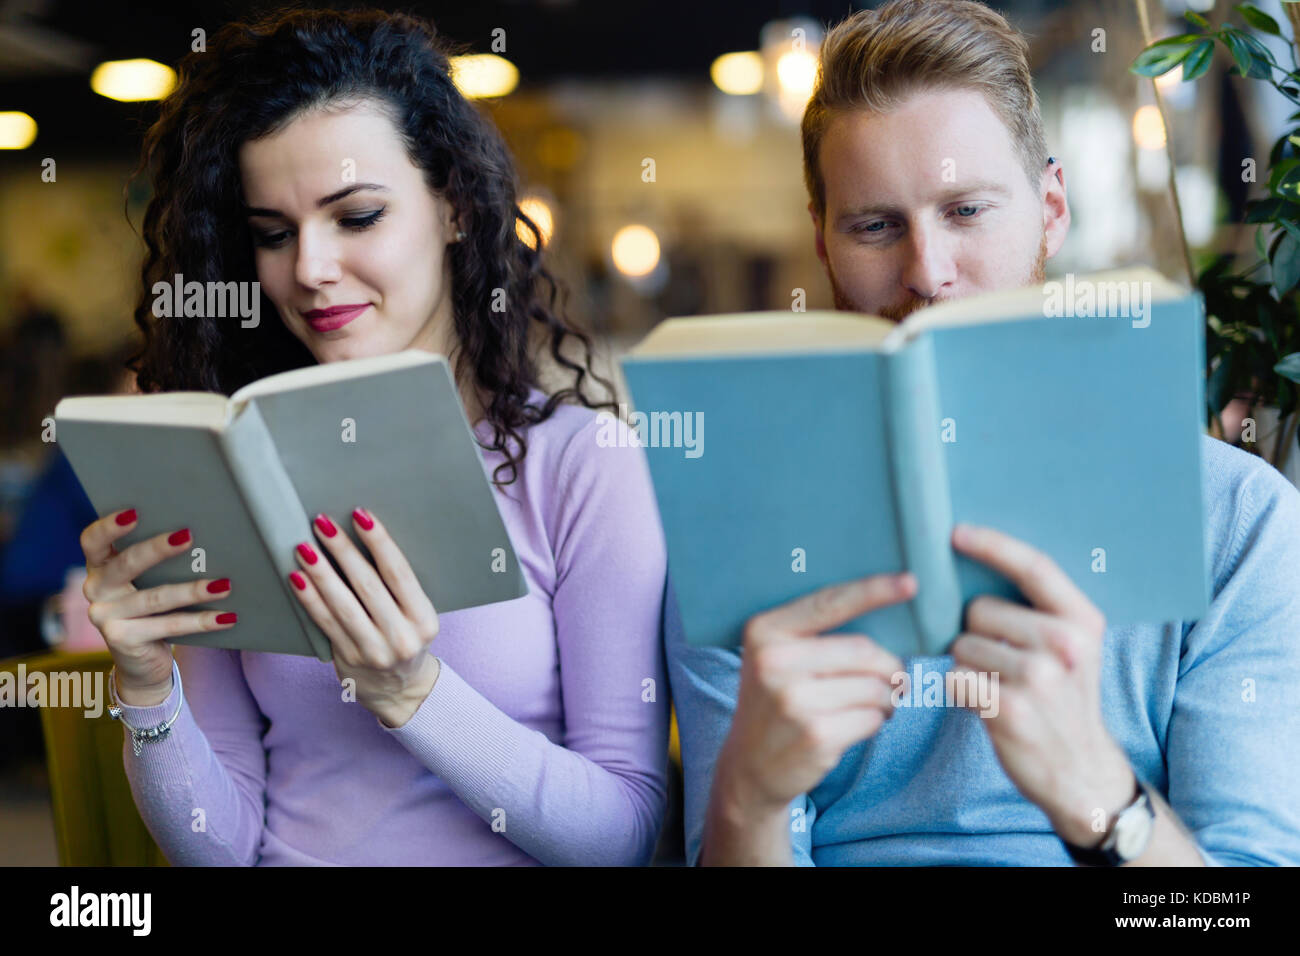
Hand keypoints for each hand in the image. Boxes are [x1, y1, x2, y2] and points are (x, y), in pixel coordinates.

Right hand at [80, 508, 235, 704]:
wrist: (141, 662)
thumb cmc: (151, 610)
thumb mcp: (147, 583)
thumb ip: (158, 563)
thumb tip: (202, 538)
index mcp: (100, 567)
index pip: (93, 541)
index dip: (109, 526)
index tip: (134, 512)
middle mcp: (96, 589)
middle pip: (126, 564)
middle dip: (158, 549)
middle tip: (188, 536)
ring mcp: (105, 617)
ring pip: (156, 598)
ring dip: (193, 590)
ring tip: (224, 584)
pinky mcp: (122, 640)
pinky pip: (169, 626)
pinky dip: (202, 621)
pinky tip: (227, 616)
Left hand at [289, 507, 439, 727]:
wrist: (401, 691)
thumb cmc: (406, 640)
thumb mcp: (415, 616)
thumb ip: (396, 588)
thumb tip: (360, 538)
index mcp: (424, 619)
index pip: (399, 573)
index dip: (379, 542)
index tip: (360, 515)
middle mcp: (402, 636)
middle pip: (368, 585)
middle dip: (343, 550)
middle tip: (322, 523)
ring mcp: (374, 651)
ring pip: (343, 604)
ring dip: (321, 572)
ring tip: (304, 547)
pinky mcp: (349, 659)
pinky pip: (325, 623)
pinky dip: (310, 598)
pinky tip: (297, 578)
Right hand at [715, 572, 913, 816]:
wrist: (749, 766)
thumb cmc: (774, 701)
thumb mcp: (774, 657)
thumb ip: (813, 634)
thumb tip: (884, 614)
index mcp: (764, 632)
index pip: (831, 603)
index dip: (875, 591)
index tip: (910, 583)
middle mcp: (774, 663)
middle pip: (864, 651)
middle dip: (888, 666)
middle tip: (892, 680)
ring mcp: (794, 701)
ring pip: (874, 687)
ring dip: (887, 698)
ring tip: (874, 705)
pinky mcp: (816, 736)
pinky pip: (872, 718)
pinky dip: (876, 721)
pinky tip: (858, 725)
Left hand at [949, 522, 1135, 845]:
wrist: (1080, 770)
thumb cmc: (1063, 699)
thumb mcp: (1072, 648)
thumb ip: (1038, 610)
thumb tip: (974, 562)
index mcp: (1082, 621)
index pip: (1033, 566)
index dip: (991, 545)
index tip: (955, 533)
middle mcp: (1065, 646)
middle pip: (979, 609)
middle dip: (976, 632)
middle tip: (1001, 663)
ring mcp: (1039, 679)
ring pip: (963, 645)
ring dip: (968, 665)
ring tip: (999, 687)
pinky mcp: (1010, 710)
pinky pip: (956, 678)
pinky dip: (961, 691)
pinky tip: (987, 706)